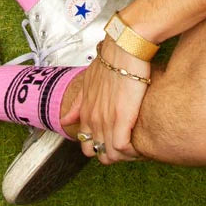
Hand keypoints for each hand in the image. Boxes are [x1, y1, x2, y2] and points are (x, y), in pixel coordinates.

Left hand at [65, 39, 149, 163]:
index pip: (87, 145)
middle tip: (128, 145)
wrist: (123, 49)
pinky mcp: (122, 119)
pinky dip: (133, 150)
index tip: (115, 142)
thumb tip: (64, 119)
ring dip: (126, 154)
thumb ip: (78, 103)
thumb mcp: (88, 82)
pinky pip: (123, 148)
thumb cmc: (110, 61)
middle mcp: (93, 119)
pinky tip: (141, 141)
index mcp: (86, 112)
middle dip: (113, 154)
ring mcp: (106, 120)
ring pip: (111, 155)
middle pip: (99, 154)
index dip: (101, 148)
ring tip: (138, 144)